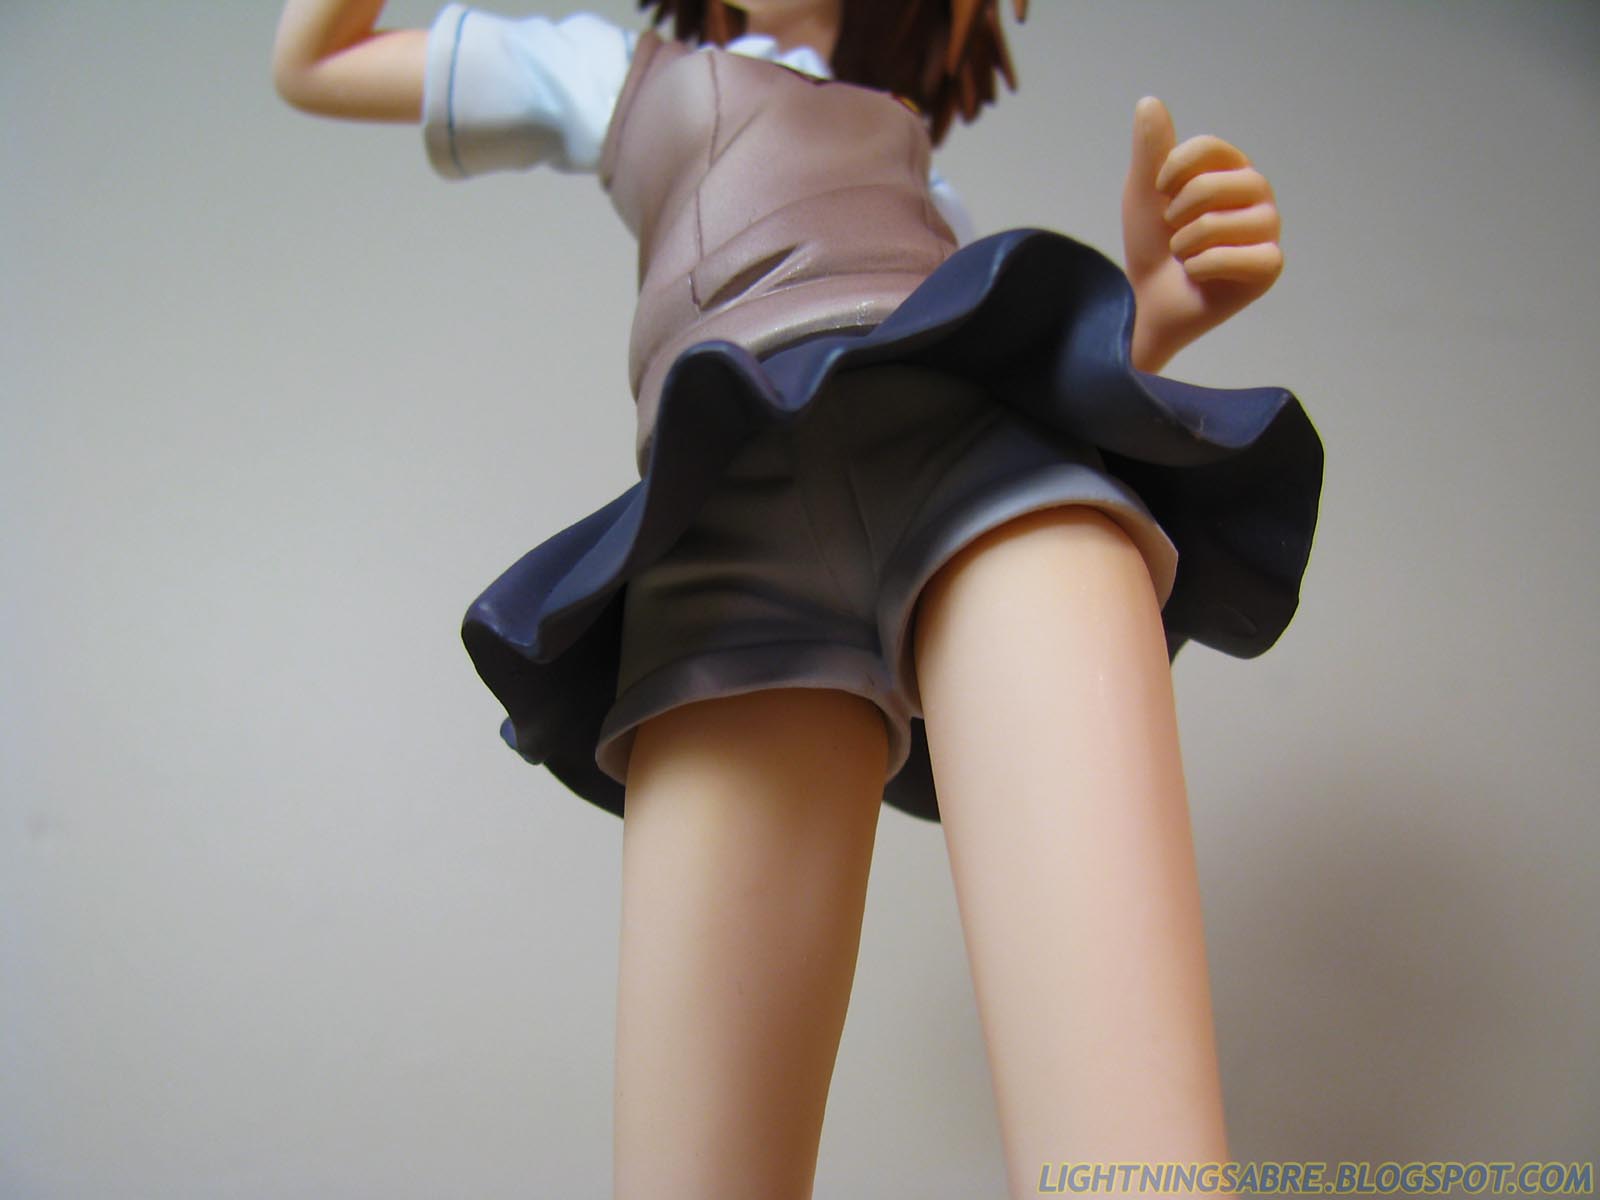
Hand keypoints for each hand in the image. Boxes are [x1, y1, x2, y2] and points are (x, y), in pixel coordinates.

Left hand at [1121, 97, 1281, 371]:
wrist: (1148, 302)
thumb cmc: (1151, 246)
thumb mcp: (1143, 193)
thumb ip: (1151, 149)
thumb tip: (1149, 100)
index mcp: (1232, 170)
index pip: (1210, 148)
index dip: (1174, 170)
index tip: (1159, 193)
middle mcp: (1257, 195)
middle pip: (1216, 184)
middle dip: (1179, 214)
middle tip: (1174, 235)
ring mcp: (1267, 231)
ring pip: (1222, 224)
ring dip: (1187, 246)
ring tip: (1186, 256)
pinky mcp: (1269, 267)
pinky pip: (1237, 257)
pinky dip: (1203, 269)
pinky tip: (1200, 277)